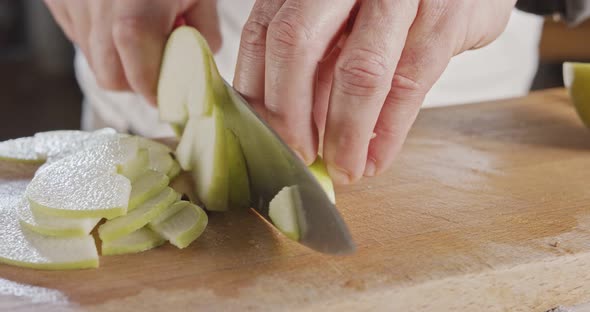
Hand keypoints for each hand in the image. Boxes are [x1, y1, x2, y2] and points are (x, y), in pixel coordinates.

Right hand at [44, 0, 220, 104]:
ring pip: (91, 56)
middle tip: (156, 61)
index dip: (159, 90)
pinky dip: (97, 34)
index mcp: (135, 17)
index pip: (141, 81)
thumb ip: (202, 31)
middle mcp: (96, 13)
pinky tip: (115, 12)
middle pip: (110, 77)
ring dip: (116, 56)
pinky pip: (76, 31)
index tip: (171, 88)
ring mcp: (71, 3)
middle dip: (135, 79)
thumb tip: (196, 57)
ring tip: (137, 27)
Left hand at [234, 0, 515, 183]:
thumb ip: (319, 54)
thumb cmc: (396, 0)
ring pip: (358, 71)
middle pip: (295, 45)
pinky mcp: (447, 14)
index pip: (264, 33)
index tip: (261, 136)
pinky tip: (377, 159)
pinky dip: (388, 131)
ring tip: (344, 170)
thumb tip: (291, 122)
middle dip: (289, 114)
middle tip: (297, 156)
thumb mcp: (347, 15)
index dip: (257, 91)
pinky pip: (409, 83)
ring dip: (345, 133)